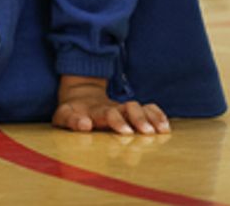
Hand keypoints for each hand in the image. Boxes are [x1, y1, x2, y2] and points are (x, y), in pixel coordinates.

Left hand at [52, 75, 169, 135]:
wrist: (81, 96)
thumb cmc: (72, 112)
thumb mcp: (64, 116)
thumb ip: (72, 120)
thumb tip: (85, 124)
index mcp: (94, 111)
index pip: (106, 114)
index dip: (115, 121)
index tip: (121, 131)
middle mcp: (111, 108)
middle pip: (127, 108)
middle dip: (137, 119)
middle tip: (145, 132)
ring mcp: (123, 109)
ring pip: (139, 108)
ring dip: (151, 118)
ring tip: (160, 131)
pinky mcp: (132, 111)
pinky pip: (148, 109)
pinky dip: (158, 116)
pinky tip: (165, 127)